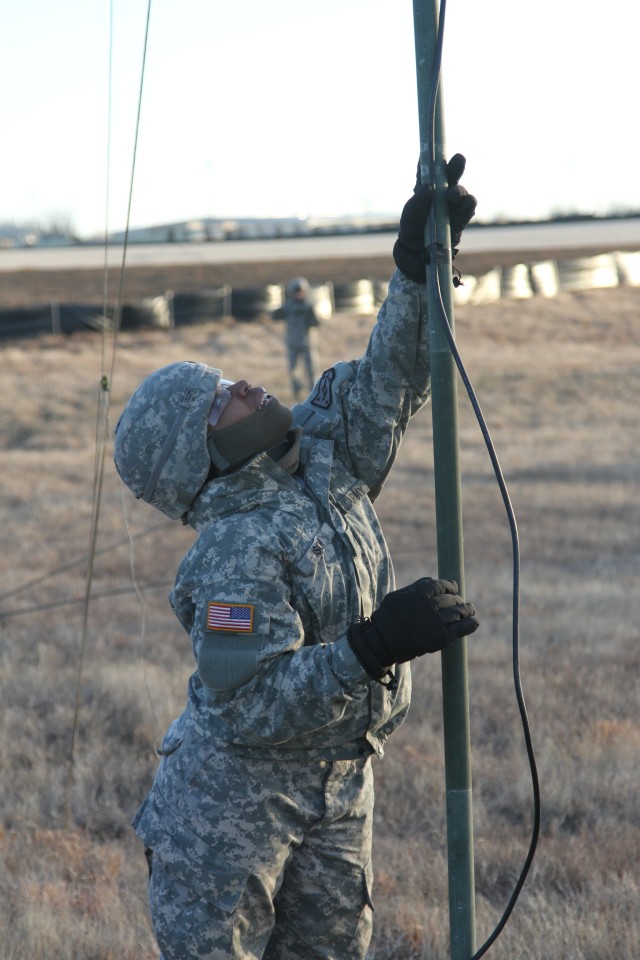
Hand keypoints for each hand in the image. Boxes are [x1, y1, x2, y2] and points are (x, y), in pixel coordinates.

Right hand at [348, 578, 478, 681]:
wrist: (383, 642)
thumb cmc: (388, 617)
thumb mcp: (398, 595)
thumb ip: (417, 587)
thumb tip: (434, 581)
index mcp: (420, 592)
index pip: (443, 585)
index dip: (451, 587)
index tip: (454, 589)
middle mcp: (431, 605)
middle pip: (453, 599)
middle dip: (458, 600)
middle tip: (461, 603)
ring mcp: (437, 622)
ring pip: (459, 612)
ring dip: (467, 610)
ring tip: (470, 610)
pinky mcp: (441, 638)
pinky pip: (462, 629)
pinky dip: (470, 625)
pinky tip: (474, 623)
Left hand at [393, 155, 476, 282]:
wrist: (419, 253)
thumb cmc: (412, 229)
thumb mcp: (410, 216)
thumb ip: (418, 202)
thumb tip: (428, 187)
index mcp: (425, 187)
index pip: (429, 168)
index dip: (431, 156)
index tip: (433, 145)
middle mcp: (440, 192)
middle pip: (450, 175)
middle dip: (455, 166)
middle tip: (459, 158)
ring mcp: (452, 204)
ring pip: (461, 191)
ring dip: (460, 191)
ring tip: (453, 196)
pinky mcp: (460, 218)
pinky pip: (468, 208)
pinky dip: (468, 204)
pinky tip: (466, 203)